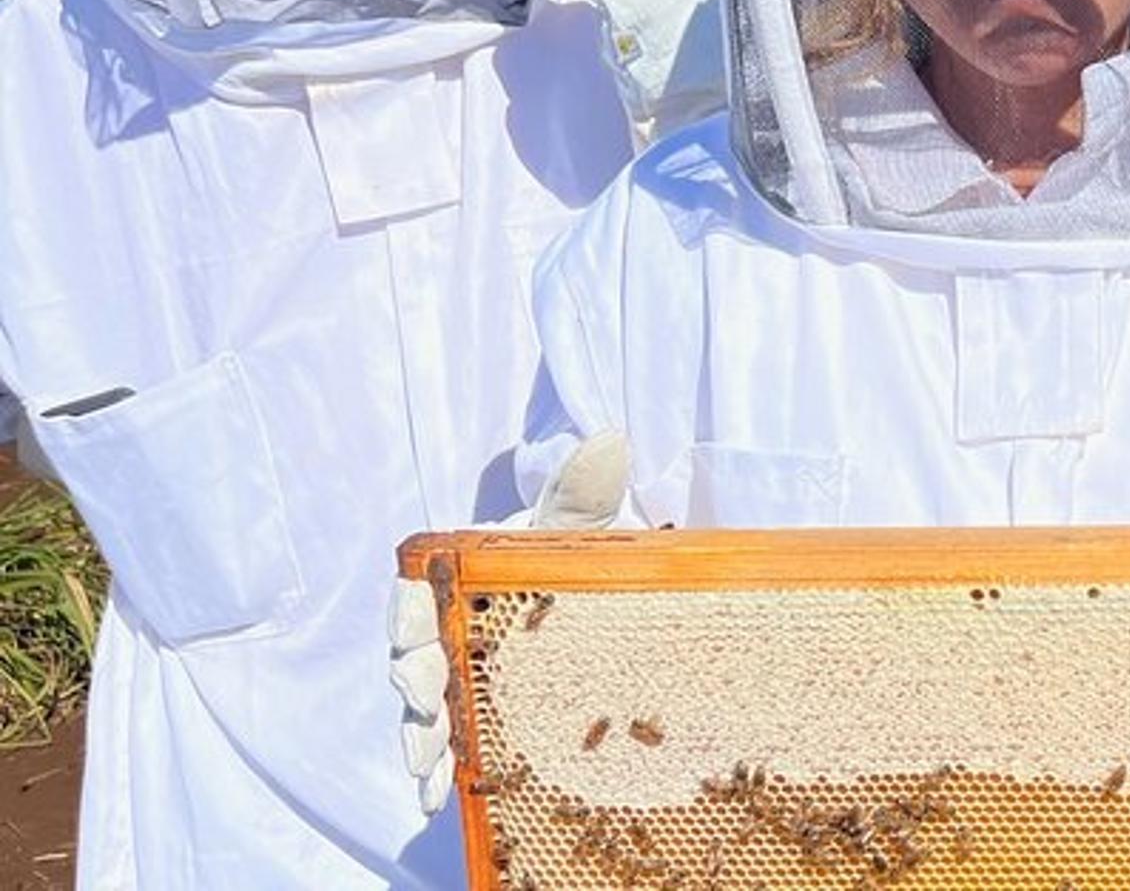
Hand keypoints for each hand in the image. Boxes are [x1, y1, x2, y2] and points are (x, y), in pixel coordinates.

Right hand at [388, 431, 630, 813]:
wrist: (591, 599)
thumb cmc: (566, 557)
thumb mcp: (576, 526)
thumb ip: (582, 490)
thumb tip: (611, 440)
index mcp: (454, 581)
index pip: (414, 593)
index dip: (408, 610)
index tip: (415, 624)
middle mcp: (445, 633)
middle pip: (412, 657)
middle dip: (413, 679)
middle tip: (426, 699)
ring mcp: (457, 681)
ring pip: (422, 710)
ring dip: (419, 738)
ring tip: (428, 764)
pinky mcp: (476, 719)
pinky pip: (449, 746)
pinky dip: (439, 772)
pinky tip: (441, 798)